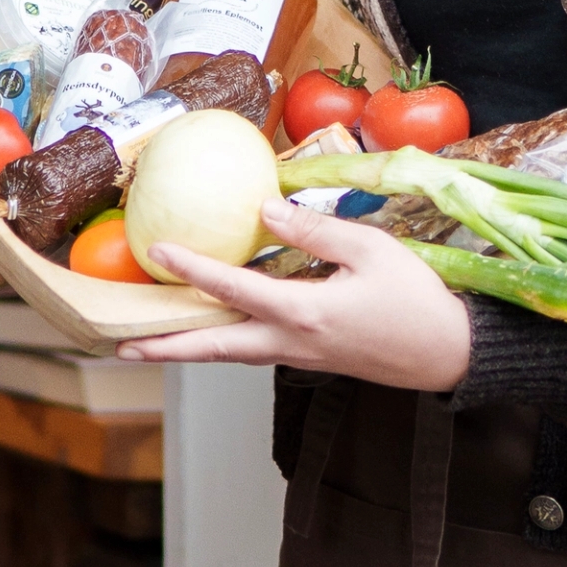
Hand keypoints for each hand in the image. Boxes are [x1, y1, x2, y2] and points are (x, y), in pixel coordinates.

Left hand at [118, 198, 473, 389]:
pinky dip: (221, 343)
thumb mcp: (372, 250)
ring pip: (229, 354)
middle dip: (164, 346)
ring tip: (147, 343)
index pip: (234, 290)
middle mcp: (291, 343)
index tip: (159, 252)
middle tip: (119, 345)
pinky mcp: (310, 358)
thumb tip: (264, 208)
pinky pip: (253, 350)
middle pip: (213, 348)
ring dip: (186, 349)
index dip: (192, 269)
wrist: (447, 353)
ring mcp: (299, 356)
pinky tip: (212, 328)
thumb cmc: (416, 299)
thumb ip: (315, 229)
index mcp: (304, 313)